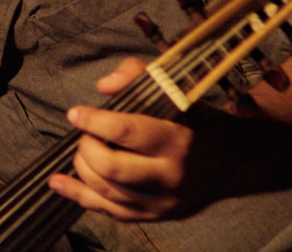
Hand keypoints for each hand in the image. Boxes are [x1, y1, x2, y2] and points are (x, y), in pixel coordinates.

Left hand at [48, 58, 227, 220]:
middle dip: (87, 148)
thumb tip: (102, 86)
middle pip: (113, 167)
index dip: (95, 121)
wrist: (233, 162)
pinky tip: (58, 183)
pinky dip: (79, 196)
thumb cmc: (197, 120)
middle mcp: (171, 176)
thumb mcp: (177, 90)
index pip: (128, 132)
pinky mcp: (155, 216)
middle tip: (85, 134)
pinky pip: (109, 211)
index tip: (75, 113)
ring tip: (83, 151)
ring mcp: (163, 201)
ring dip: (83, 168)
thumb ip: (138, 76)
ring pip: (107, 191)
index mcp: (178, 140)